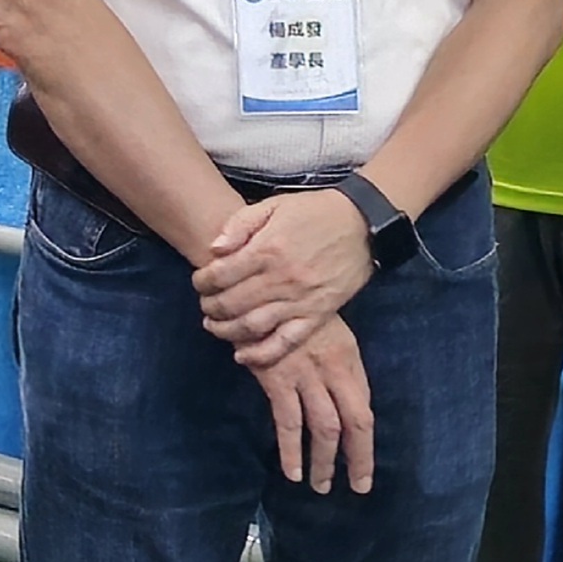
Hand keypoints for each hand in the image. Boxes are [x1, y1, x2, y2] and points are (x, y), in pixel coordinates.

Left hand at [193, 186, 371, 362]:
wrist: (362, 224)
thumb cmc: (314, 212)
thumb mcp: (273, 206)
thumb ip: (239, 225)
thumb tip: (214, 250)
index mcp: (267, 249)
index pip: (220, 275)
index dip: (202, 281)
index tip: (200, 281)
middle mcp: (281, 278)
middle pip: (231, 304)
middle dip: (209, 306)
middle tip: (205, 304)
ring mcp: (300, 300)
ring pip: (252, 326)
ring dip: (226, 331)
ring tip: (215, 325)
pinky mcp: (317, 315)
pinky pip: (286, 342)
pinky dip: (262, 354)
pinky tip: (242, 355)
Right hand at [253, 308, 376, 494]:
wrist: (259, 286)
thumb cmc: (289, 307)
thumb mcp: (323, 329)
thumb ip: (334, 362)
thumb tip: (338, 396)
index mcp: (348, 357)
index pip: (365, 407)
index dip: (366, 442)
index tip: (364, 466)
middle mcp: (334, 369)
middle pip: (355, 422)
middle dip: (358, 459)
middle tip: (357, 487)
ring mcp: (306, 375)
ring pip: (325, 428)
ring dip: (324, 462)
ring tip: (320, 486)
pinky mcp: (277, 379)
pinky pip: (288, 423)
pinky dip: (291, 450)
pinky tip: (293, 472)